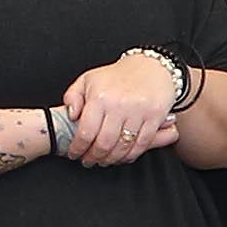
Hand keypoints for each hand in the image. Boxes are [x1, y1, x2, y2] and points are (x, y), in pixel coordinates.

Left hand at [62, 49, 181, 164]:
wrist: (151, 66)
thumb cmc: (117, 75)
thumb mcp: (88, 79)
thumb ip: (73, 97)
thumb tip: (71, 116)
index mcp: (100, 97)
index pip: (86, 132)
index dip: (78, 148)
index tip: (74, 154)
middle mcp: (119, 105)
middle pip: (104, 143)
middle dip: (94, 157)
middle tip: (89, 161)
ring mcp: (139, 112)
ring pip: (123, 146)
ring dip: (112, 159)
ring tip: (104, 160)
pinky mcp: (155, 117)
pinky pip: (142, 143)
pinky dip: (131, 154)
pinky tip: (123, 156)